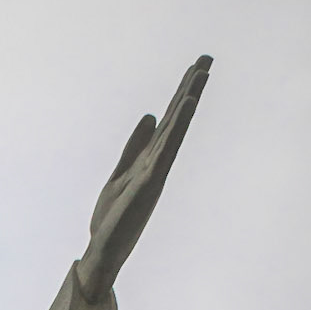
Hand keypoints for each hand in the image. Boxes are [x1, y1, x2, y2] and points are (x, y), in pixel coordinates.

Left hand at [78, 55, 210, 303]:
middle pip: (175, 119)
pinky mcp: (149, 182)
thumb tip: (150, 116)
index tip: (196, 67)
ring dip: (187, 101)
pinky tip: (185, 106)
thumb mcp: (120, 173)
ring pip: (174, 130)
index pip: (168, 120)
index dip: (181, 93)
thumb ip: (134, 146)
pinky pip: (165, 149)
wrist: (103, 251)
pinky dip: (176, 127)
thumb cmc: (112, 217)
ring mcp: (155, 171)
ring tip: (201, 74)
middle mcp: (157, 162)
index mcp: (150, 158)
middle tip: (207, 58)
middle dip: (190, 88)